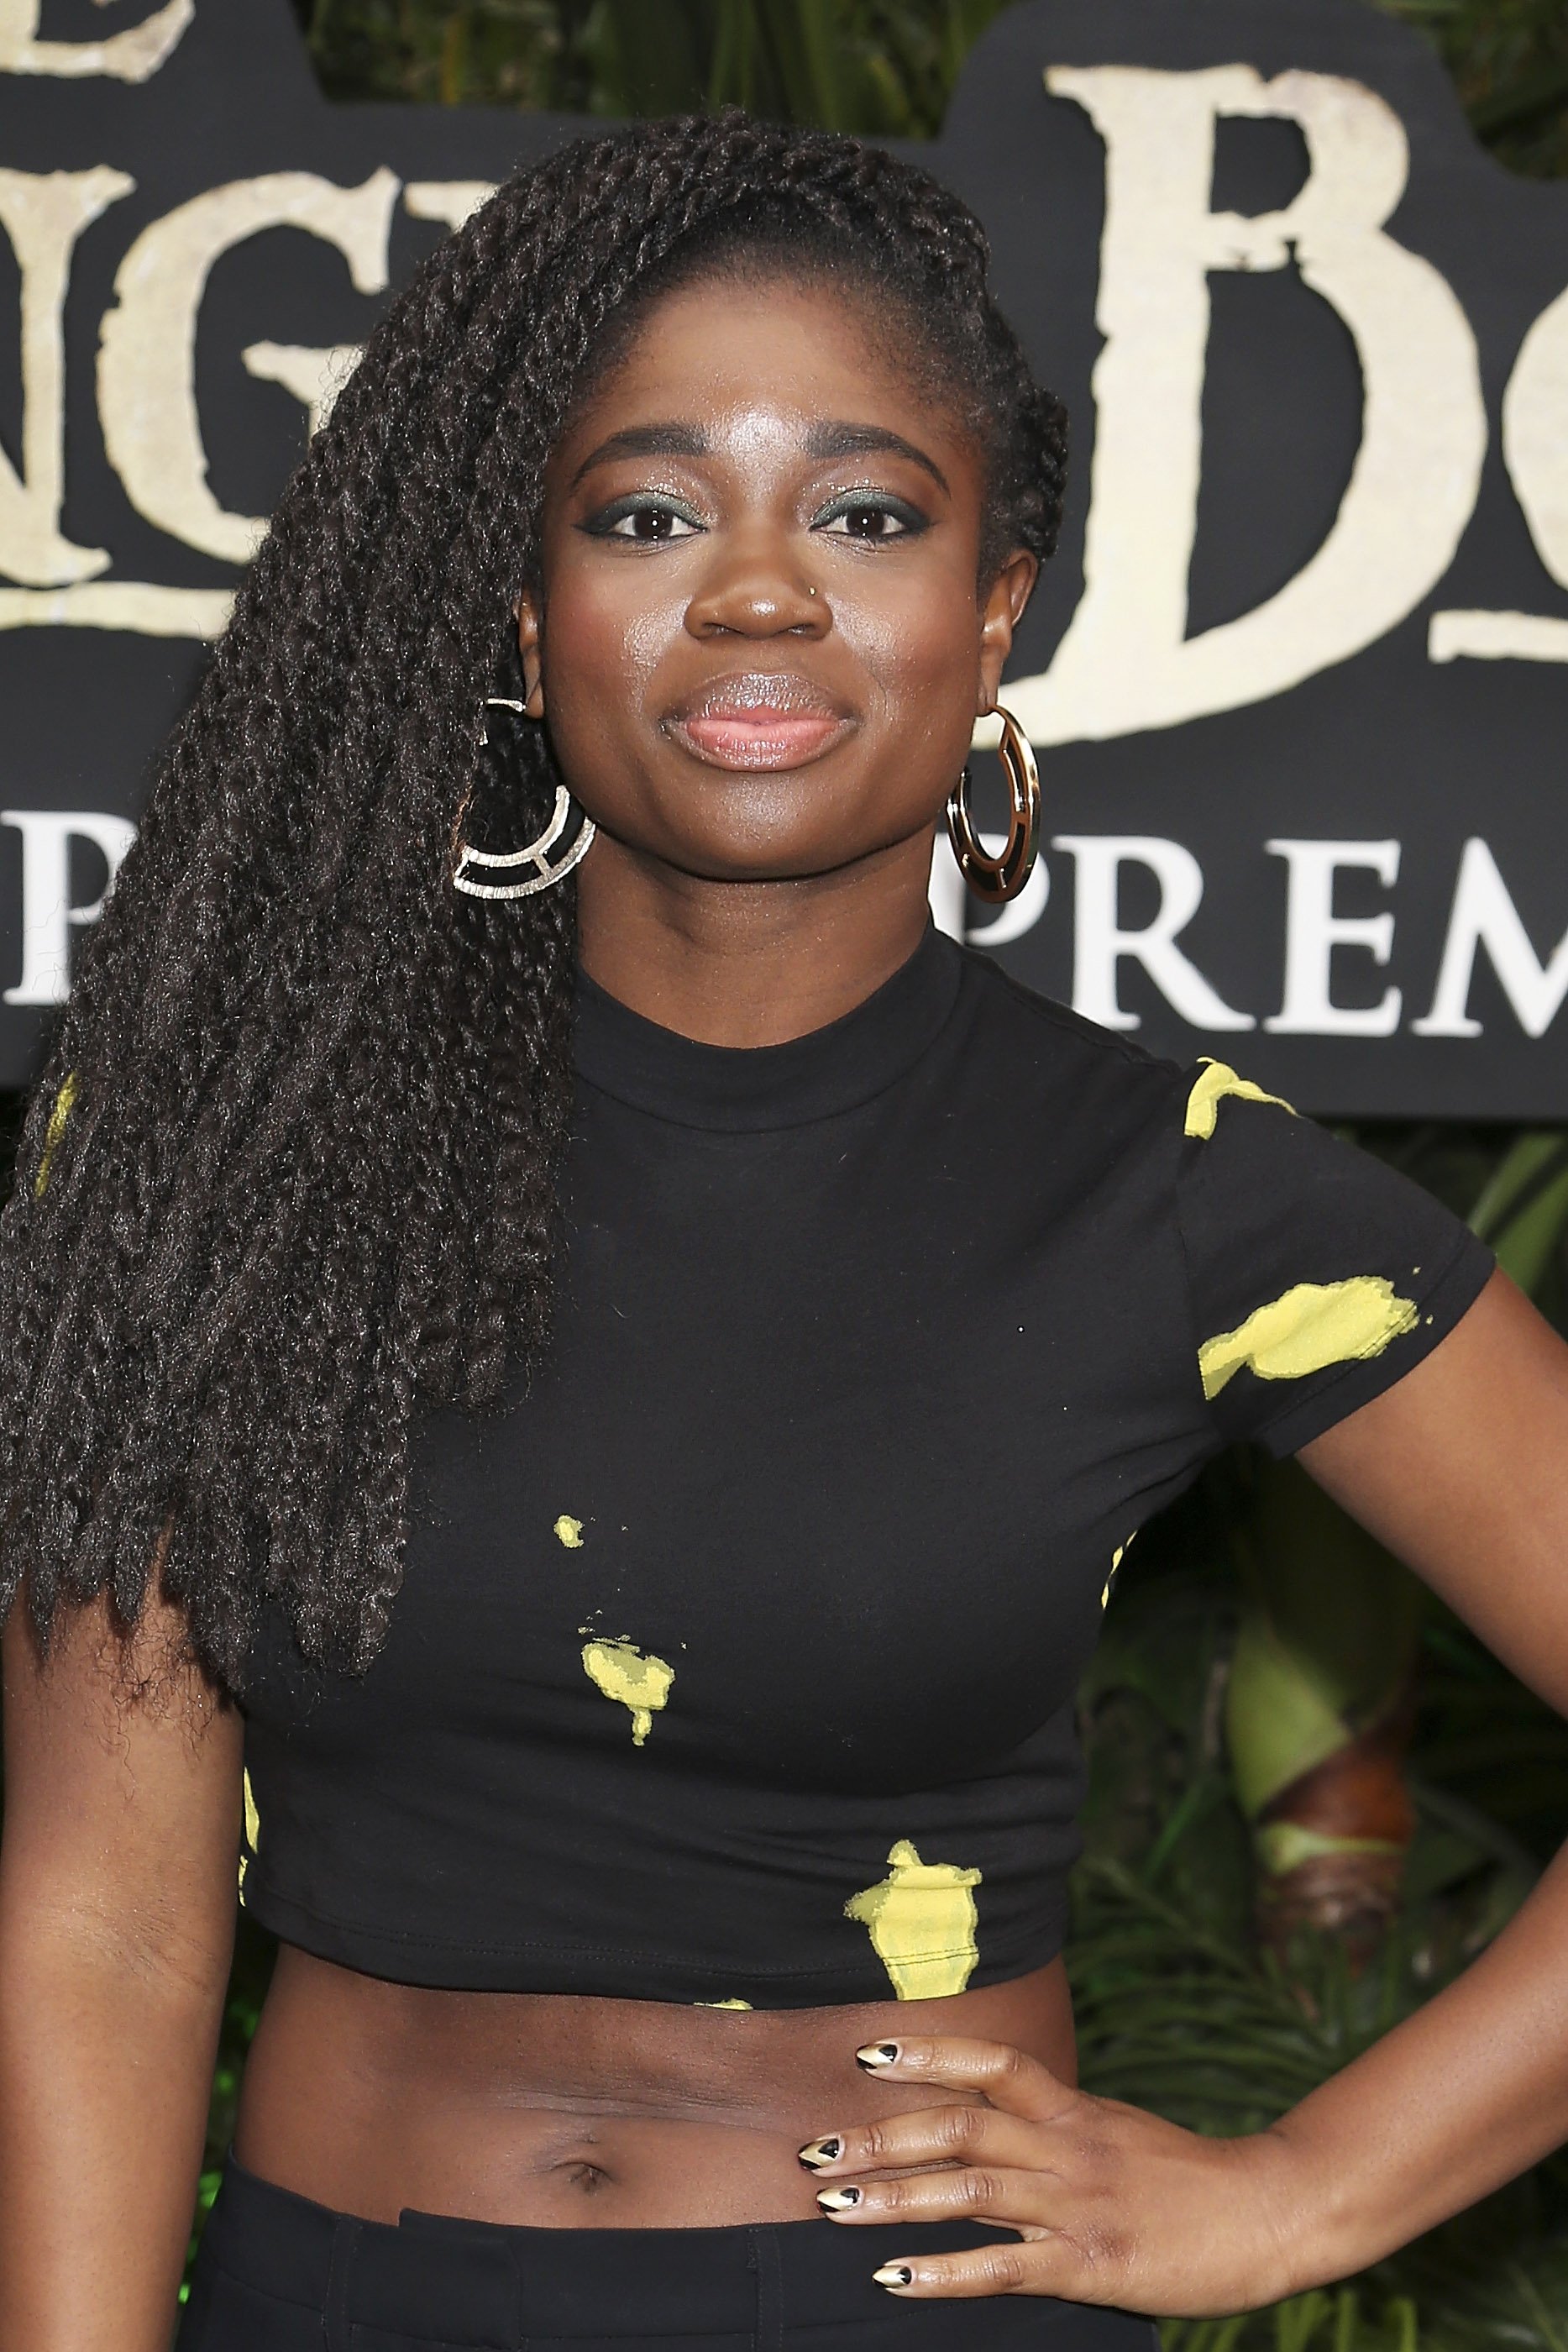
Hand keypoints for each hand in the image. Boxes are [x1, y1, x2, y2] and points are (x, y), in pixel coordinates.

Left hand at [798, 2036, 1305, 2316]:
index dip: (928, 2054)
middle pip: (959, 2128)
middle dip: (879, 2137)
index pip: (992, 2064)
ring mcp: (1077, 2205)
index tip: (866, 2054)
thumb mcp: (1116, 2130)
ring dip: (893, 2198)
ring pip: (968, 2193)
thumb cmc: (1187, 2176)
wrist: (1269, 2212)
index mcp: (1074, 2109)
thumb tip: (990, 2116)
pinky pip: (1004, 2268)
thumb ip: (1055, 2122)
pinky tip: (894, 2279)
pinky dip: (944, 2273)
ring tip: (832, 2206)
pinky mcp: (1092, 2265)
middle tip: (814, 2151)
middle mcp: (1067, 2147)